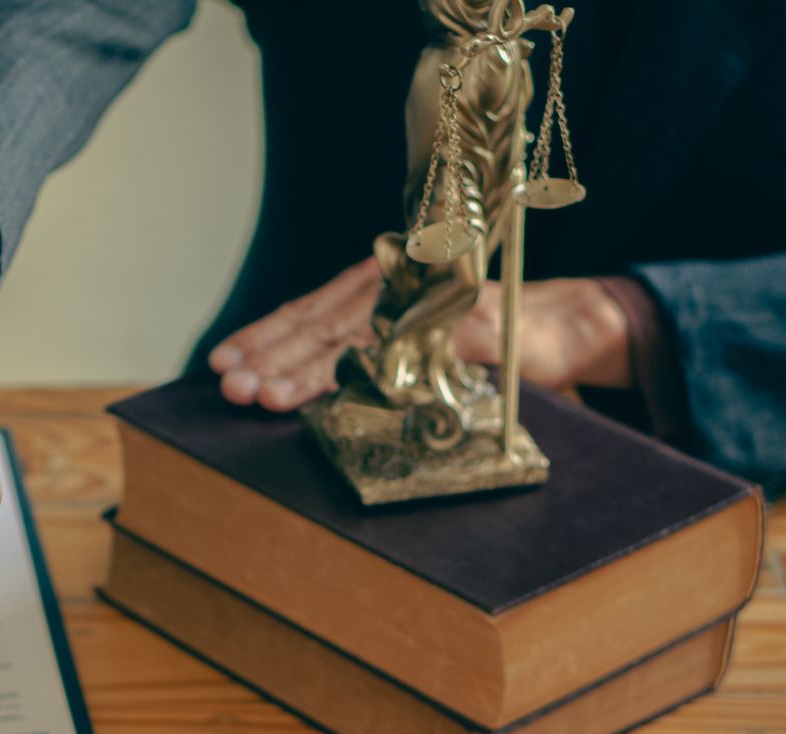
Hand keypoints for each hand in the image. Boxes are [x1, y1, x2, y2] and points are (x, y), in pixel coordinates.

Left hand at [207, 257, 632, 410]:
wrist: (562, 323)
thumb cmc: (478, 335)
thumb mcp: (413, 337)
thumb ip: (366, 347)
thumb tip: (295, 379)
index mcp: (377, 287)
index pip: (307, 312)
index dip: (263, 337)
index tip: (223, 360)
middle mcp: (396, 287)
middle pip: (317, 325)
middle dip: (269, 358)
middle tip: (230, 384)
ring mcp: (428, 305)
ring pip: (351, 337)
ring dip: (303, 371)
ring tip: (263, 395)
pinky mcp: (462, 328)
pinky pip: (409, 350)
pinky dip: (372, 370)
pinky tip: (335, 389)